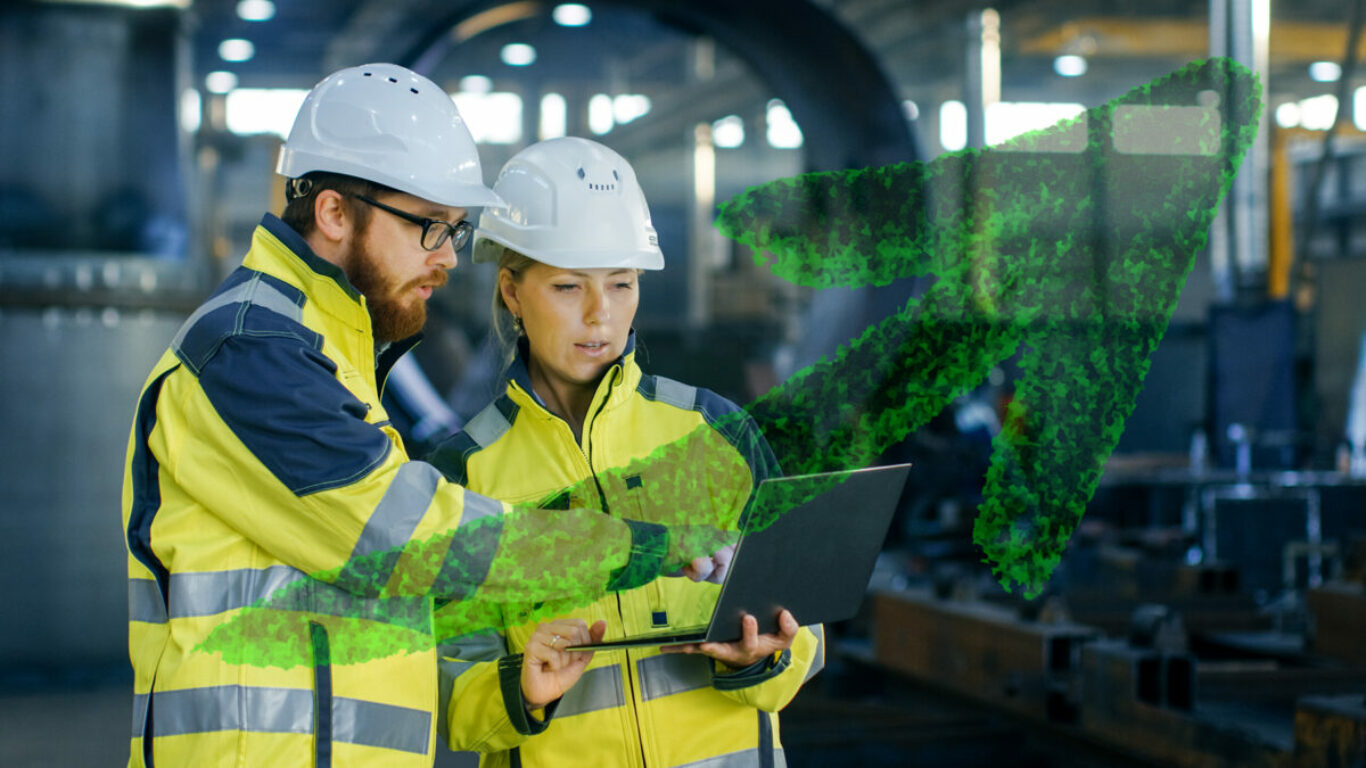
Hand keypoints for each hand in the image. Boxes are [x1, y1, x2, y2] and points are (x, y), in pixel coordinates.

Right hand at [521, 619, 605, 710]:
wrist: (545, 693)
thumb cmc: (561, 674)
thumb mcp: (582, 656)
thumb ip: (593, 639)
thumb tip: (603, 622)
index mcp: (559, 625)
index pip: (580, 624)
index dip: (584, 642)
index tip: (576, 654)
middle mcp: (546, 627)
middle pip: (574, 632)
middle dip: (574, 653)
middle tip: (565, 662)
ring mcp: (537, 636)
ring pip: (564, 643)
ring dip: (564, 661)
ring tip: (555, 665)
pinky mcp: (531, 647)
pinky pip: (553, 655)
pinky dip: (555, 666)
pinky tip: (547, 667)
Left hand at [661, 609, 797, 668]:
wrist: (755, 653)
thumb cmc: (768, 642)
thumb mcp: (784, 638)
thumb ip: (789, 628)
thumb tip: (785, 614)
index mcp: (751, 648)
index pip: (751, 641)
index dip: (750, 631)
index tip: (748, 617)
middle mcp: (732, 651)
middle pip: (722, 650)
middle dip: (714, 647)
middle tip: (706, 644)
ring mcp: (718, 650)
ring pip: (702, 650)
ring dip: (687, 648)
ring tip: (673, 646)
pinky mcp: (707, 647)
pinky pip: (691, 648)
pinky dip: (677, 647)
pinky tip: (661, 645)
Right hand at [664, 525, 736, 578]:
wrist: (645, 549)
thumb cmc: (670, 556)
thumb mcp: (697, 554)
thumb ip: (715, 558)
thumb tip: (732, 566)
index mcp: (712, 532)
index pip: (739, 540)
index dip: (738, 554)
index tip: (729, 564)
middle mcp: (710, 532)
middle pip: (736, 555)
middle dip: (722, 571)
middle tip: (703, 570)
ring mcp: (703, 538)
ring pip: (725, 560)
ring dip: (709, 573)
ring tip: (693, 568)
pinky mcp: (693, 547)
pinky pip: (705, 568)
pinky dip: (695, 575)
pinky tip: (684, 567)